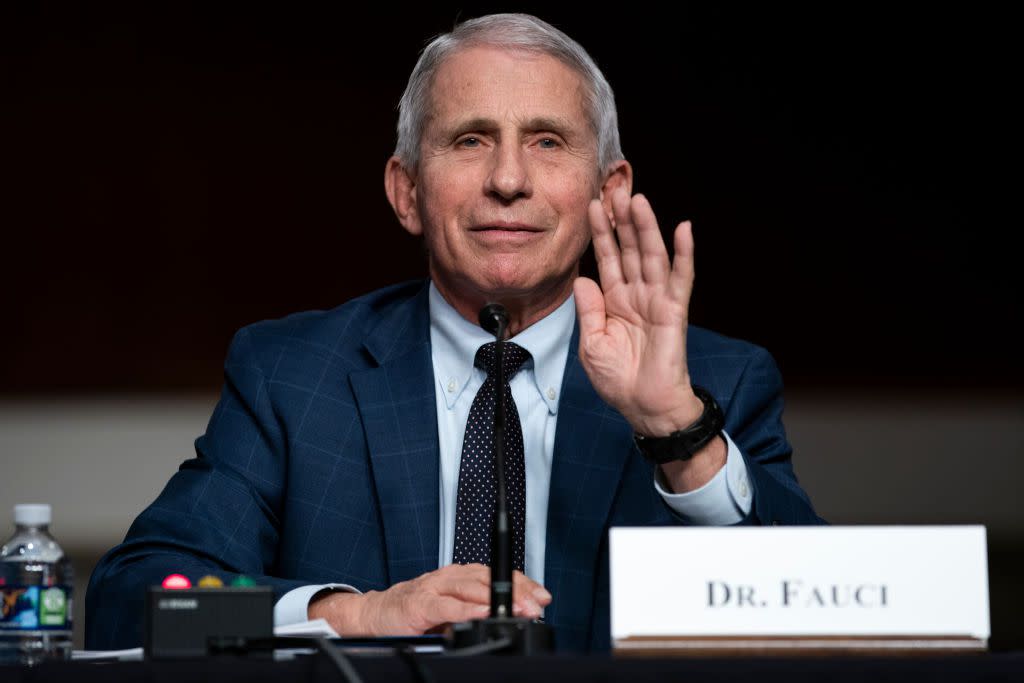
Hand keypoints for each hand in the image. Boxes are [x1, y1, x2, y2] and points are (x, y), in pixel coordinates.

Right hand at [308, 563, 551, 636]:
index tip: (543, 596)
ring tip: (520, 608)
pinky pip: (447, 605)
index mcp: (461, 576)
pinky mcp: (420, 604)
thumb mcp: (451, 611)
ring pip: (472, 587)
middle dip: (517, 591)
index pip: (498, 576)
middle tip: (538, 604)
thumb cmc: (414, 611)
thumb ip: (474, 613)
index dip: (522, 584)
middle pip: (490, 579)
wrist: (375, 614)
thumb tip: (506, 622)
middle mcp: (450, 577)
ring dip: (498, 598)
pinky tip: (483, 612)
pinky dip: (467, 608)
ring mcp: (434, 588)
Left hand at [574, 184, 702, 436]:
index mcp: (614, 301)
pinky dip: (684, 253)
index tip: (591, 206)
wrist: (644, 408)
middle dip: (621, 220)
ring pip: (651, 256)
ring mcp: (657, 300)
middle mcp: (636, 294)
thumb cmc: (619, 381)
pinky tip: (683, 229)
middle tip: (612, 190)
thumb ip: (589, 310)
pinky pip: (680, 278)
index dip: (599, 233)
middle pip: (628, 249)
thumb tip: (583, 279)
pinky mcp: (674, 311)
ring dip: (645, 228)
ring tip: (637, 200)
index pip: (605, 258)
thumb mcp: (591, 344)